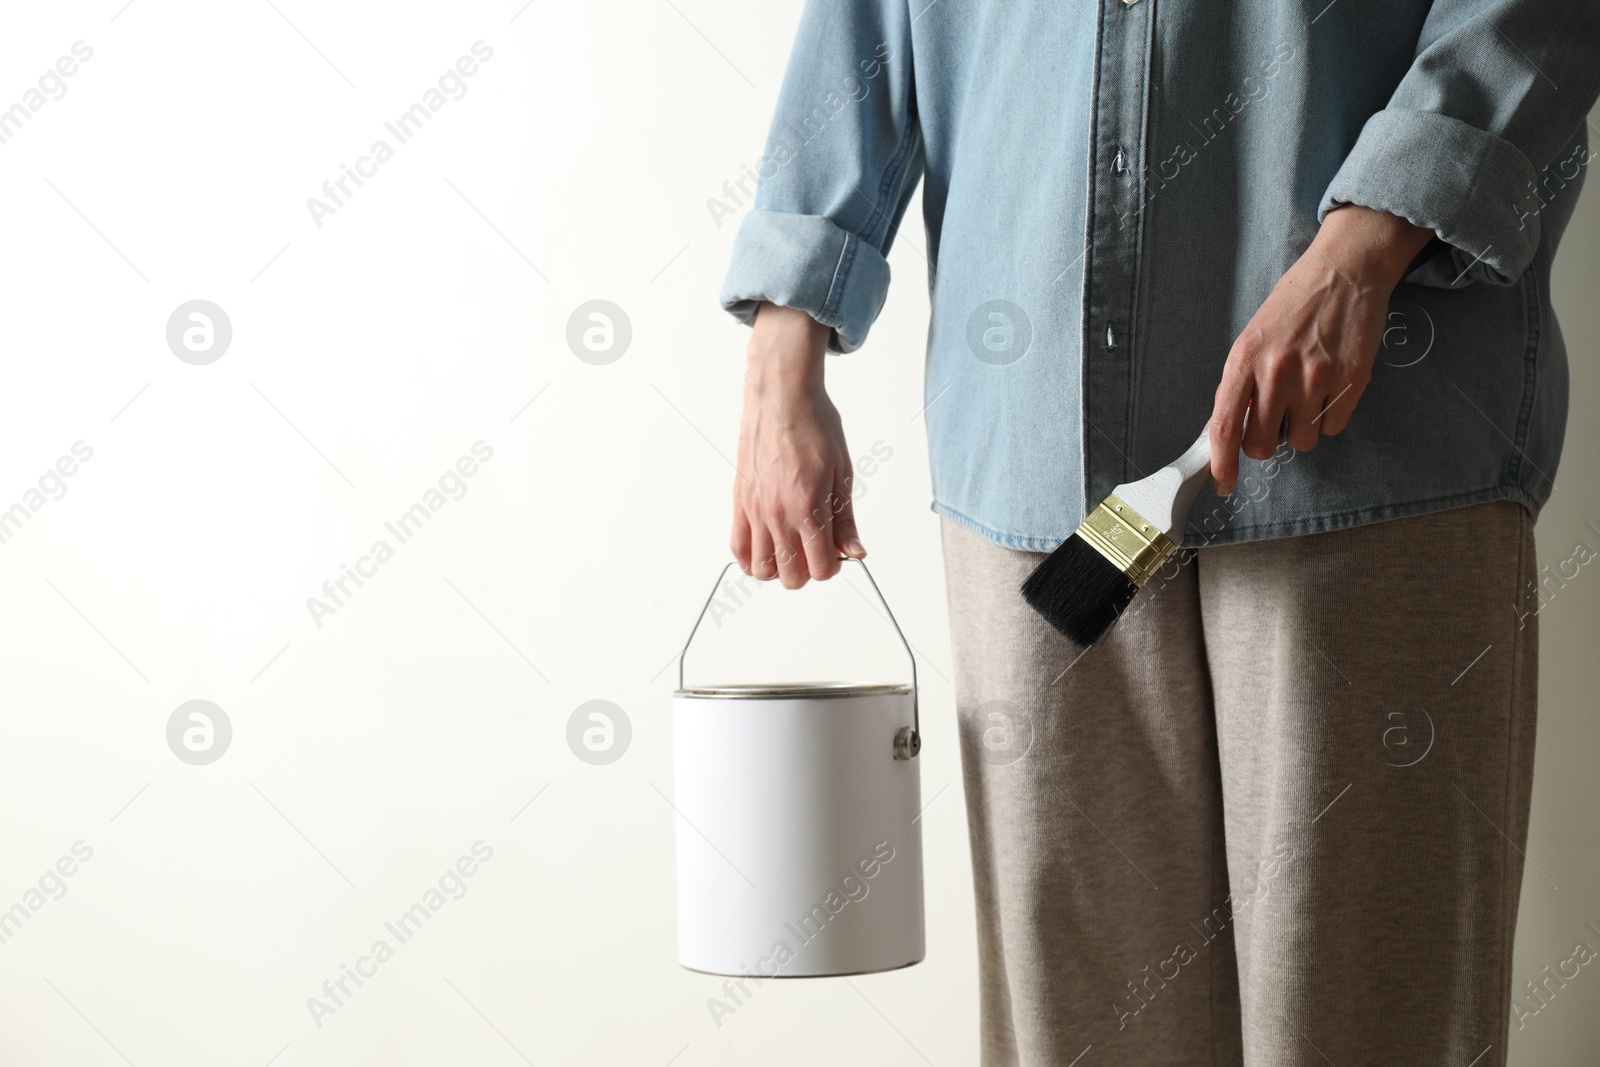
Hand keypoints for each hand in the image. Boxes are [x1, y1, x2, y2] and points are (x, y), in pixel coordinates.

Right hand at [731, 302, 864, 587]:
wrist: (782, 398)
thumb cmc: (814, 426)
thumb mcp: (843, 473)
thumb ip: (845, 519)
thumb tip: (855, 551)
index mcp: (809, 508)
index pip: (821, 569)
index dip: (833, 567)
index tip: (837, 551)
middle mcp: (778, 514)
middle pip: (791, 577)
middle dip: (807, 571)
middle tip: (815, 549)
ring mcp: (756, 510)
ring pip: (761, 569)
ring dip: (778, 568)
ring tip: (790, 550)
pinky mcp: (740, 501)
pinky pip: (738, 547)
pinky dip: (750, 558)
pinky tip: (766, 549)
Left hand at [1208, 205, 1434, 496]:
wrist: (1345, 271)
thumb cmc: (1294, 304)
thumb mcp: (1253, 337)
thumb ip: (1241, 382)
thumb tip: (1228, 430)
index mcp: (1244, 359)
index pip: (1225, 426)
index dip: (1222, 463)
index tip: (1223, 483)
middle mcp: (1277, 371)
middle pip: (1263, 444)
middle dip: (1266, 442)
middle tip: (1275, 419)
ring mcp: (1316, 377)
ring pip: (1301, 441)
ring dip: (1301, 428)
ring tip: (1307, 392)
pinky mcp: (1351, 381)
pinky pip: (1333, 428)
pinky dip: (1329, 417)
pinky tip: (1330, 385)